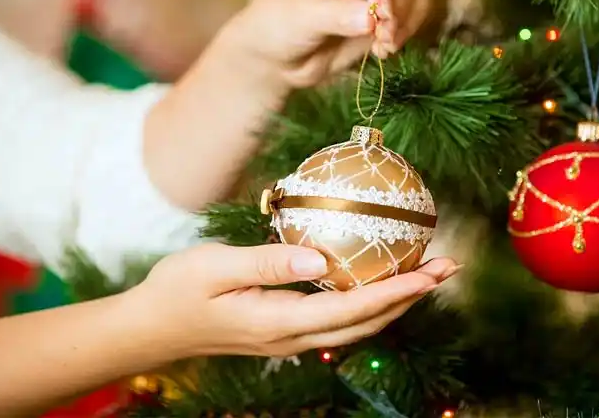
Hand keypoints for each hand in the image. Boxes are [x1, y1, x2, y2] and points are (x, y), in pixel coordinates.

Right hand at [132, 243, 459, 357]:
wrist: (151, 327)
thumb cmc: (177, 289)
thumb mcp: (216, 267)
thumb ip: (269, 262)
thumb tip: (320, 260)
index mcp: (280, 322)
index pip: (354, 309)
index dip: (398, 290)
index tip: (433, 272)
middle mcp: (293, 337)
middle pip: (367, 323)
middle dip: (411, 297)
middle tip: (447, 268)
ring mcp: (289, 338)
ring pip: (355, 326)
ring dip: (395, 302)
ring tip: (425, 276)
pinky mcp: (283, 331)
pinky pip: (337, 320)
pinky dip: (367, 304)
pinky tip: (374, 282)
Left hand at [222, 0, 439, 88]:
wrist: (280, 55)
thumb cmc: (281, 25)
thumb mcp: (304, 17)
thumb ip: (338, 16)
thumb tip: (371, 19)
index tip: (381, 20)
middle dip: (398, 9)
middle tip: (382, 40)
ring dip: (407, 20)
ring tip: (384, 46)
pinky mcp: (390, 5)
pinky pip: (419, 7)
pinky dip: (410, 27)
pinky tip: (386, 47)